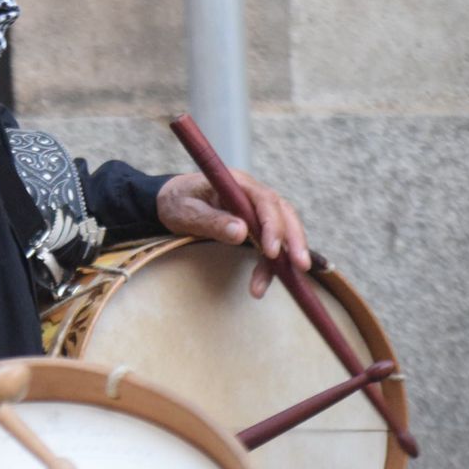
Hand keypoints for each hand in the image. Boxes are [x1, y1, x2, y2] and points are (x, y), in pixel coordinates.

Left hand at [156, 169, 310, 296]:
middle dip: (294, 241)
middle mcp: (252, 194)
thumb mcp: (186, 211)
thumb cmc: (176, 202)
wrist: (168, 202)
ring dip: (285, 257)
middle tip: (300, 266)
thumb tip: (241, 232)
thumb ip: (211, 220)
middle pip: (284, 214)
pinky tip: (259, 285)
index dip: (273, 225)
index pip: (265, 200)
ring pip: (283, 231)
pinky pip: (269, 244)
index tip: (272, 251)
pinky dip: (269, 265)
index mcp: (237, 183)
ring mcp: (255, 210)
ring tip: (275, 284)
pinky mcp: (255, 226)